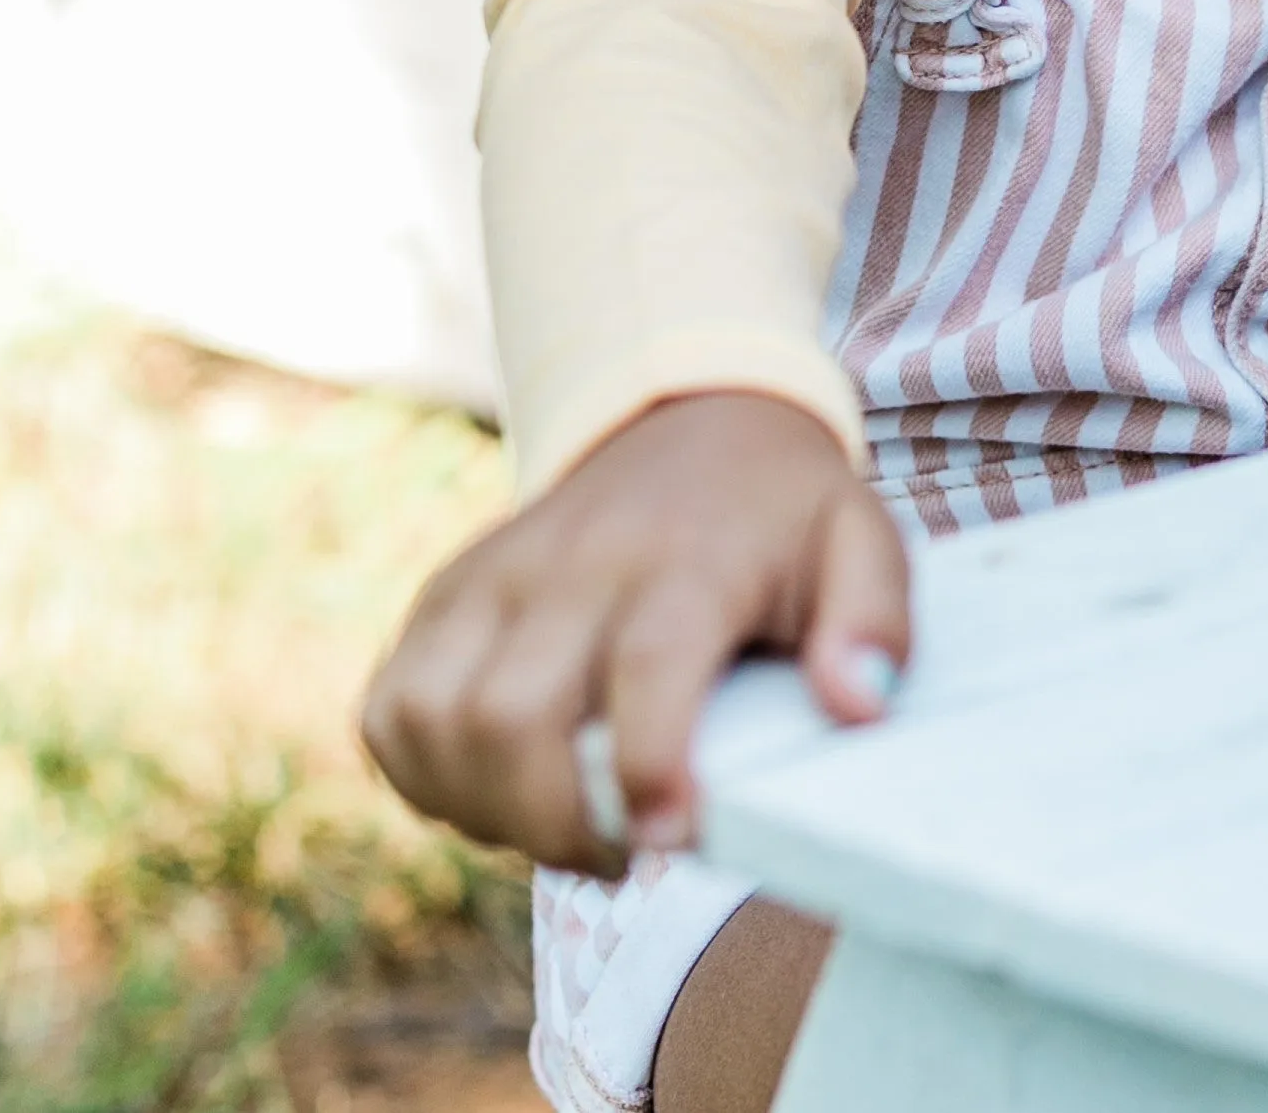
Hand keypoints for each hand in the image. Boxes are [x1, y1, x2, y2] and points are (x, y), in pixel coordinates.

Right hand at [361, 391, 908, 873]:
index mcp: (688, 555)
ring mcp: (496, 576)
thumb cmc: (781, 512)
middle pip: (516, 717)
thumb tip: (858, 709)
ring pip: (437, 723)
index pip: (647, 666)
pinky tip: (499, 785)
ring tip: (564, 822)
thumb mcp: (860, 540)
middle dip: (557, 823)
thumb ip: (876, 621)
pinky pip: (390, 712)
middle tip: (623, 852)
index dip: (647, 769)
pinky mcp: (442, 598)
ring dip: (486, 808)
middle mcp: (576, 562)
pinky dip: (426, 774)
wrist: (689, 416)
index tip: (670, 839)